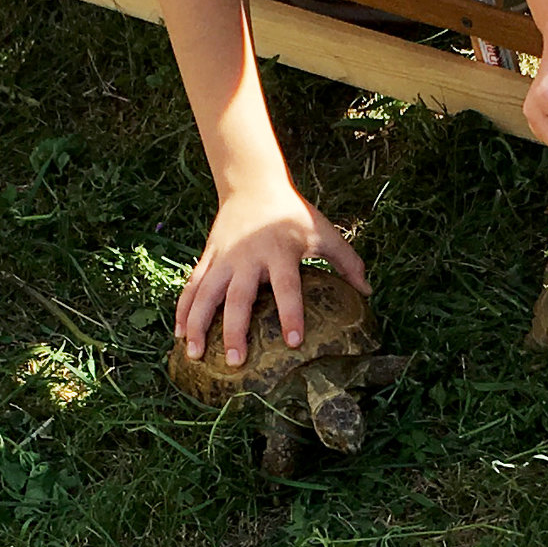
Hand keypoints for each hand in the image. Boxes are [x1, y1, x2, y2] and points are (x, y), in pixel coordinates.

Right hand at [174, 183, 369, 367]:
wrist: (253, 185)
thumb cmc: (293, 214)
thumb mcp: (324, 232)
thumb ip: (347, 261)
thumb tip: (368, 292)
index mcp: (280, 252)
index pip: (287, 287)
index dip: (291, 314)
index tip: (293, 342)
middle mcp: (249, 257)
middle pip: (238, 297)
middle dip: (235, 330)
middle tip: (237, 361)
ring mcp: (223, 258)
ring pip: (206, 294)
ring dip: (198, 324)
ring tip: (195, 355)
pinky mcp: (207, 257)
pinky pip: (192, 286)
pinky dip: (183, 310)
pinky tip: (179, 335)